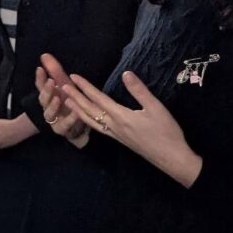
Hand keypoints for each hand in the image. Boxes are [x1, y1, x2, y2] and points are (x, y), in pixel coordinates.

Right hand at [36, 54, 88, 147]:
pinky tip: (75, 112)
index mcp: (49, 96)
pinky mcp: (63, 131)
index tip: (40, 69)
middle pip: (43, 100)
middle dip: (46, 91)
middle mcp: (48, 108)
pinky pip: (64, 126)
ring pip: (49, 114)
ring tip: (58, 98)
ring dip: (53, 106)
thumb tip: (44, 55)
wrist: (80, 127)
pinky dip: (69, 119)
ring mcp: (54, 120)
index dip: (39, 78)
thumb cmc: (71, 103)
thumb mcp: (65, 85)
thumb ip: (55, 71)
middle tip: (51, 81)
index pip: (40, 86)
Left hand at [61, 70, 202, 187]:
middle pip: (89, 110)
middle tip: (62, 86)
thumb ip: (139, 91)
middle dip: (75, 97)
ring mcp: (115, 135)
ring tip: (67, 101)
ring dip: (78, 109)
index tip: (73, 77)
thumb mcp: (156, 108)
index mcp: (121, 117)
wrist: (171, 158)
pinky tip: (87, 118)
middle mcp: (113, 127)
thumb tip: (126, 73)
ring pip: (90, 121)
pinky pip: (97, 128)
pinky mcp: (119, 140)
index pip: (98, 99)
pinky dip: (87, 120)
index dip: (85, 87)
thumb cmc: (166, 132)